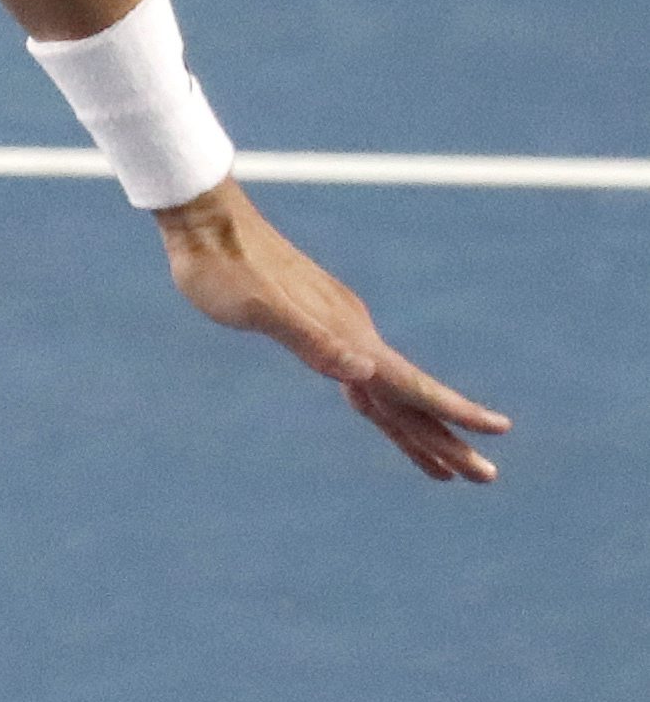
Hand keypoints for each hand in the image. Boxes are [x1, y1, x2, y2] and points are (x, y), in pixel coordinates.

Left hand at [155, 179, 509, 481]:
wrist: (204, 223)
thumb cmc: (223, 267)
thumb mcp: (259, 308)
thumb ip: (310, 339)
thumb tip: (362, 370)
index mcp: (347, 334)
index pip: (408, 385)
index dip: (451, 412)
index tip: (497, 430)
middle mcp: (352, 332)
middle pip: (407, 398)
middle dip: (445, 439)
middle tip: (485, 478)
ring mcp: (337, 328)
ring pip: (386, 392)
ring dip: (416, 430)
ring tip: (445, 468)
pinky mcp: (315, 323)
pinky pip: (357, 375)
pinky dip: (376, 403)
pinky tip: (376, 405)